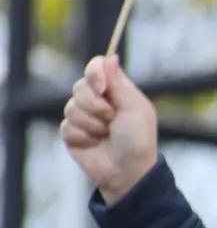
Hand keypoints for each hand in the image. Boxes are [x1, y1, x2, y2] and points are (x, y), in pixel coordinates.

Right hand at [62, 55, 157, 204]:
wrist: (128, 171)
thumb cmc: (138, 139)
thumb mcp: (135, 108)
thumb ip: (120, 83)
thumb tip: (111, 56)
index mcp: (116, 91)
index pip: (96, 68)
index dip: (94, 73)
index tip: (101, 87)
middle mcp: (98, 101)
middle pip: (79, 86)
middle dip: (94, 104)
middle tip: (111, 119)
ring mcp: (83, 117)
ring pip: (70, 107)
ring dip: (91, 124)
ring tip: (106, 135)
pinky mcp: (72, 134)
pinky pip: (66, 127)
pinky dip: (83, 137)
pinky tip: (95, 144)